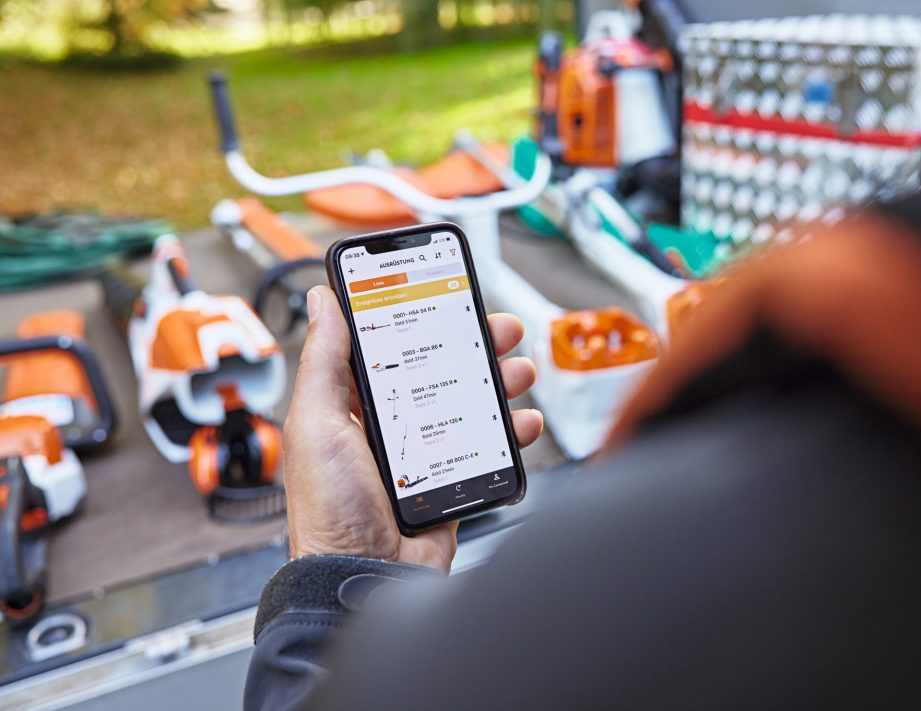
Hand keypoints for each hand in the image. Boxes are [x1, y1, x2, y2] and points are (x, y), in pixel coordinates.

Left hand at [282, 286, 542, 572]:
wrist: (364, 578)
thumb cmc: (329, 512)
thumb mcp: (316, 423)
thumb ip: (324, 360)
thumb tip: (323, 301)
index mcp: (352, 406)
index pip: (391, 347)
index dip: (420, 318)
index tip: (446, 294)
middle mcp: (391, 425)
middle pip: (441, 368)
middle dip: (474, 344)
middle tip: (498, 329)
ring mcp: (425, 452)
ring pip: (471, 401)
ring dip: (500, 380)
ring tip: (517, 370)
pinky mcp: (454, 479)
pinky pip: (488, 445)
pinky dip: (512, 429)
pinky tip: (522, 421)